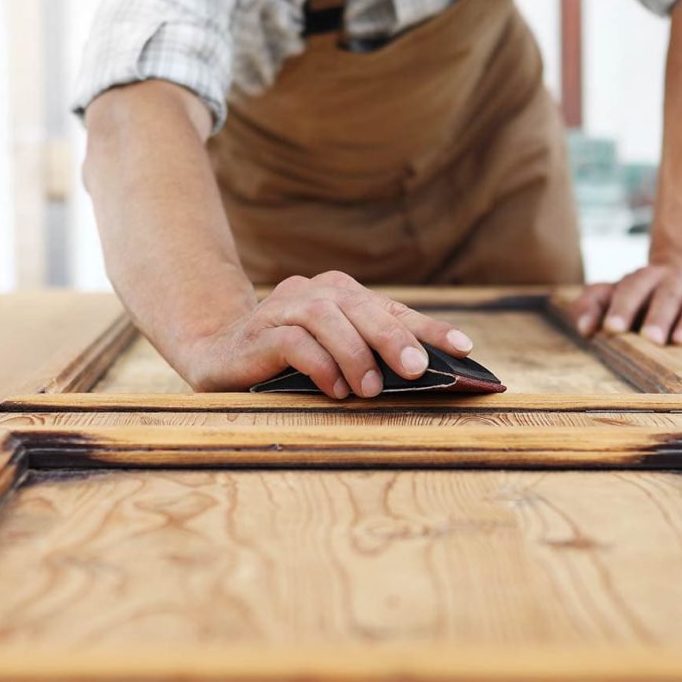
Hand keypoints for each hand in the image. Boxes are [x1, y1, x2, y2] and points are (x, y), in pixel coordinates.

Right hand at [179, 271, 473, 397]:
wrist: (216, 355)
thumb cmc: (288, 361)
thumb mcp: (335, 358)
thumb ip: (371, 358)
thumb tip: (427, 377)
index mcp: (340, 294)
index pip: (392, 308)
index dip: (429, 327)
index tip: (465, 348)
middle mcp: (313, 292)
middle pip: (361, 306)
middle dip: (393, 337)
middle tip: (417, 369)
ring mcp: (282, 308)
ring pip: (326, 318)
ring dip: (354, 353)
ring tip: (370, 390)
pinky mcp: (257, 333)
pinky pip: (292, 341)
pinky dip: (319, 364)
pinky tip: (334, 390)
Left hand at [566, 264, 681, 345]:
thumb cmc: (641, 292)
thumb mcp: (614, 293)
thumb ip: (592, 304)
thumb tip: (583, 328)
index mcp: (644, 278)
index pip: (631, 290)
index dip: (622, 308)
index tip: (612, 327)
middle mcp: (674, 281)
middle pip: (665, 296)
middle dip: (658, 317)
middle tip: (650, 339)